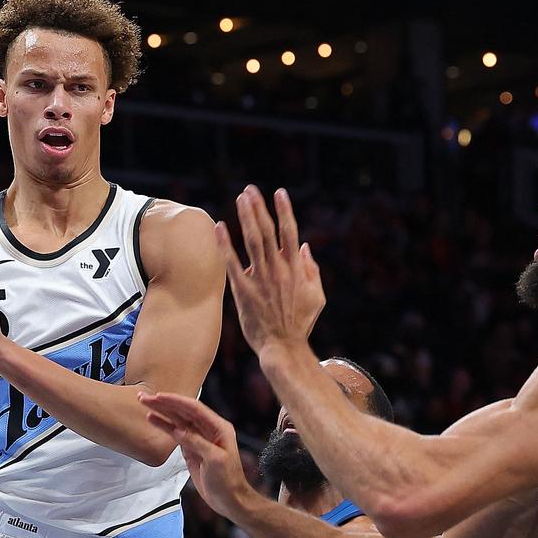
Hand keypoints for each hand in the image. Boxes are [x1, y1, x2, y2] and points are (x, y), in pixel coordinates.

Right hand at [139, 392, 258, 520]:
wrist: (229, 499)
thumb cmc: (228, 480)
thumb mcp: (214, 459)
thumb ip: (197, 442)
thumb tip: (178, 430)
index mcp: (218, 428)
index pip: (194, 408)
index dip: (176, 401)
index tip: (159, 396)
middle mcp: (208, 429)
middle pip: (183, 411)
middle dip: (165, 403)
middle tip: (145, 397)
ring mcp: (198, 438)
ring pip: (177, 420)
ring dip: (161, 412)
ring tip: (144, 402)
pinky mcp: (190, 448)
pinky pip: (175, 433)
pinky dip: (163, 426)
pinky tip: (152, 419)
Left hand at [217, 186, 324, 357]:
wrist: (283, 347)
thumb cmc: (300, 323)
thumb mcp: (317, 297)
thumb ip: (311, 270)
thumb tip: (304, 246)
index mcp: (296, 270)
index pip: (290, 233)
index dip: (284, 211)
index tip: (279, 192)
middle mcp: (278, 271)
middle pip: (268, 232)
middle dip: (259, 208)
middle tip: (250, 189)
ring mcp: (260, 280)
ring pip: (252, 242)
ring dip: (246, 218)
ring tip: (240, 199)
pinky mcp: (244, 292)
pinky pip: (232, 264)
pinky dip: (225, 245)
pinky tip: (219, 227)